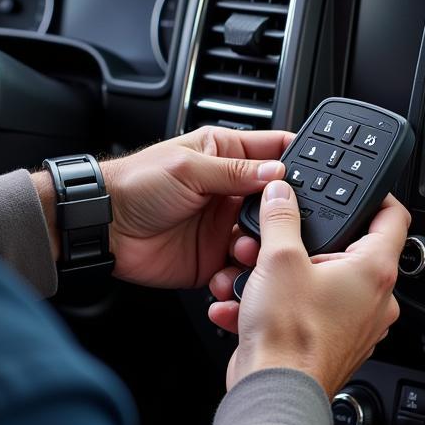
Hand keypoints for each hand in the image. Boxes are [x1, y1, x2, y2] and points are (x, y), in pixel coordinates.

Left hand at [100, 127, 291, 288]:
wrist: (103, 227)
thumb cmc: (135, 183)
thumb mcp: (187, 167)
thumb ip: (234, 171)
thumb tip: (277, 173)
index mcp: (224, 154)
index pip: (273, 150)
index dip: (297, 159)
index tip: (320, 174)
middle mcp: (228, 191)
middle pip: (275, 202)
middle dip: (284, 214)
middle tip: (282, 223)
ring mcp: (222, 226)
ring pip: (263, 238)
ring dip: (261, 247)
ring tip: (244, 249)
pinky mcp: (212, 258)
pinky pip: (240, 269)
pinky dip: (241, 274)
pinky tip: (230, 271)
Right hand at [208, 181, 409, 396]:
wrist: (273, 394)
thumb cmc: (289, 336)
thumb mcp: (278, 258)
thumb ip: (280, 217)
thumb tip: (281, 192)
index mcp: (374, 271)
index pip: (394, 217)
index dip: (376, 195)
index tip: (357, 187)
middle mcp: (373, 299)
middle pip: (343, 249)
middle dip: (300, 241)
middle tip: (273, 239)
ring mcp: (354, 324)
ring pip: (316, 280)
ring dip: (279, 274)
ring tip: (250, 273)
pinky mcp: (330, 342)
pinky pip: (302, 309)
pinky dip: (274, 303)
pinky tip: (243, 303)